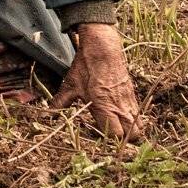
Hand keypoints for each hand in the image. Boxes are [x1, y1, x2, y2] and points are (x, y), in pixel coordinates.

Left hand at [51, 24, 142, 141]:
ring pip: (138, 125)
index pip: (116, 135)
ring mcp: (128, 100)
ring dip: (131, 129)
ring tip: (119, 128)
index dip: (110, 140)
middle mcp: (119, 106)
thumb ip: (60, 101)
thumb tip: (48, 112)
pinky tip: (122, 115)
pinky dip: (133, 118)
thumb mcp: (70, 84)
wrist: (103, 47)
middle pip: (132, 134)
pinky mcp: (132, 93)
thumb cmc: (86, 66)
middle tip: (112, 136)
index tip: (101, 138)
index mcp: (104, 107)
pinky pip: (138, 112)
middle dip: (124, 140)